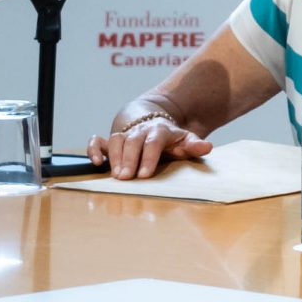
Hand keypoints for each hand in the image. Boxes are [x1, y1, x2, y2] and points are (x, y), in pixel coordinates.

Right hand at [87, 115, 211, 179]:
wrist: (154, 123)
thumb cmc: (170, 139)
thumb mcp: (185, 140)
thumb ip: (194, 145)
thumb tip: (207, 147)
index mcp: (159, 130)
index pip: (153, 142)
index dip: (149, 157)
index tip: (145, 175)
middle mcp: (140, 130)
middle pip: (132, 141)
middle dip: (128, 159)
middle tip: (126, 178)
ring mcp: (124, 134)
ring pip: (115, 140)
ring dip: (113, 157)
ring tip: (115, 176)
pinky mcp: (110, 140)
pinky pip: (97, 141)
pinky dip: (94, 150)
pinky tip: (96, 163)